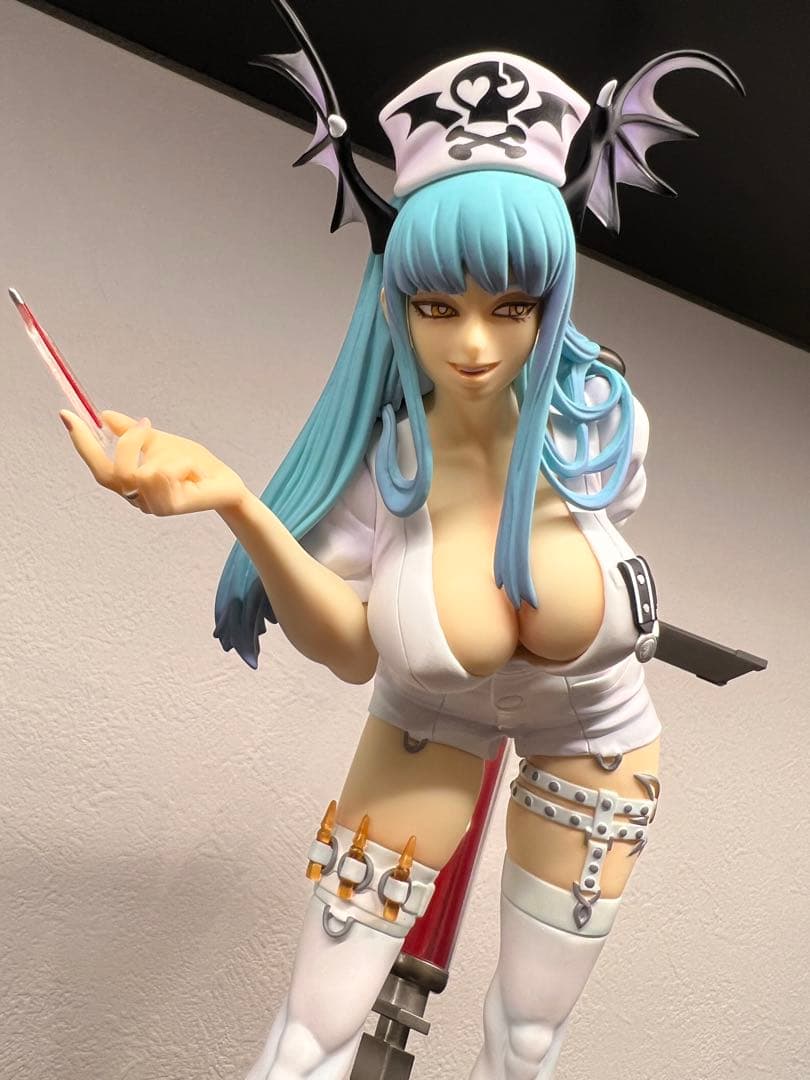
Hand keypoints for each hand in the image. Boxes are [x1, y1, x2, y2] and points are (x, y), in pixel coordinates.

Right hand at [60, 409, 247, 515]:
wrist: (225, 482)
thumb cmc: (193, 465)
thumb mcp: (159, 442)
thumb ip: (130, 433)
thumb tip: (104, 415)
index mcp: (130, 483)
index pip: (98, 466)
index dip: (82, 442)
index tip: (66, 414)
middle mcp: (136, 499)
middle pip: (115, 470)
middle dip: (130, 442)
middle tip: (148, 425)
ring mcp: (153, 506)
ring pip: (142, 471)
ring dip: (166, 456)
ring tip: (183, 462)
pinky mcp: (171, 507)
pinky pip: (164, 475)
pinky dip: (180, 464)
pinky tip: (193, 472)